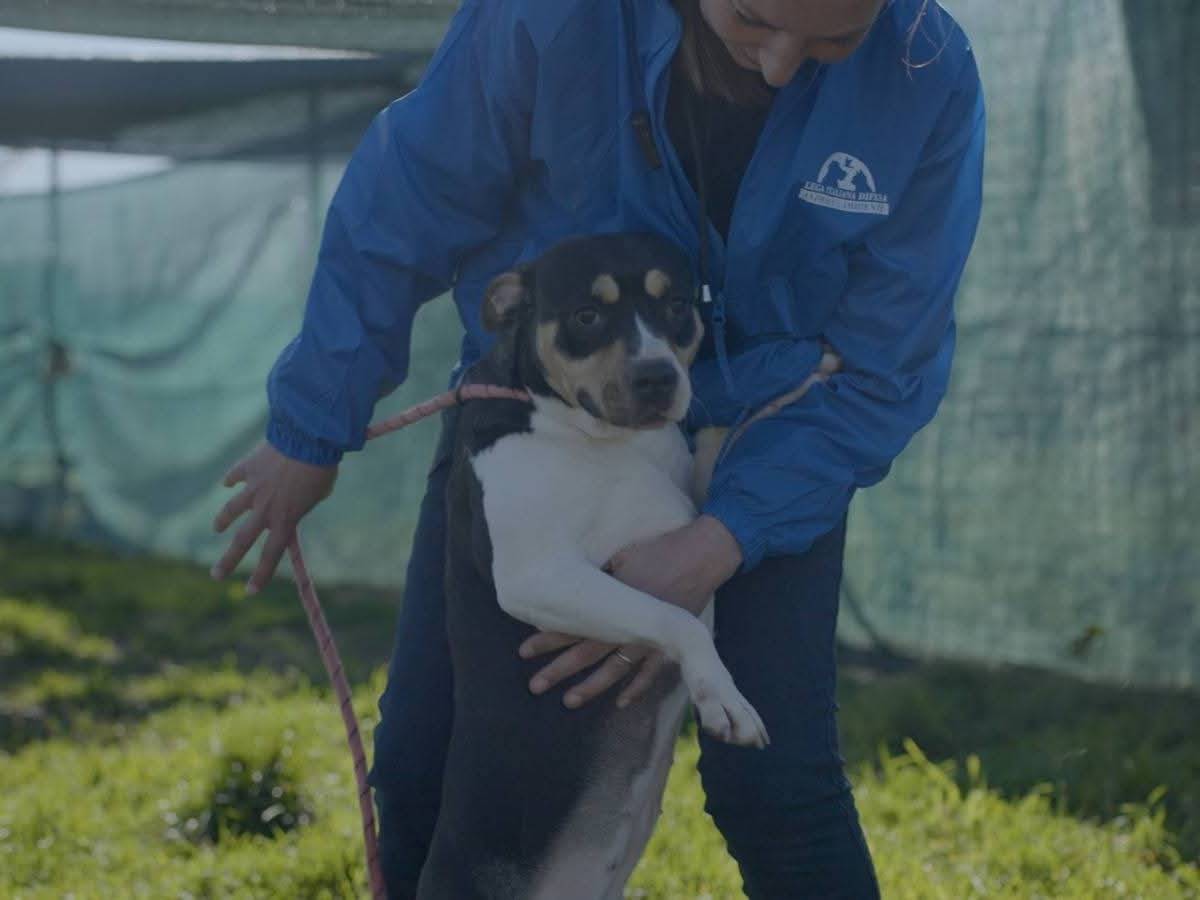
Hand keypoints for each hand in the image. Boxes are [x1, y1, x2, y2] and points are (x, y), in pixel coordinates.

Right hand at [210, 441, 337, 593]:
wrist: (308, 439)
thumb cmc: (322, 468)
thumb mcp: (320, 493)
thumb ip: (305, 502)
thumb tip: (299, 499)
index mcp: (286, 519)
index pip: (271, 555)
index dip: (260, 575)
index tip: (250, 592)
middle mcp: (265, 508)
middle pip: (242, 541)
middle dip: (228, 561)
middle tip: (216, 575)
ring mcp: (253, 488)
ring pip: (231, 509)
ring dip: (222, 520)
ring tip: (216, 528)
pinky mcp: (249, 467)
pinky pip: (236, 475)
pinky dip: (232, 479)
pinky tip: (227, 483)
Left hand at [518, 515, 741, 708]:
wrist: (702, 556)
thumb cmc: (659, 550)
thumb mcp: (621, 557)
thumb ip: (598, 574)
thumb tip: (569, 583)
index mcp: (612, 601)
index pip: (572, 625)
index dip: (547, 639)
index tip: (524, 651)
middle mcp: (628, 624)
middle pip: (587, 652)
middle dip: (559, 669)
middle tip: (535, 685)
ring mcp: (650, 637)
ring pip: (615, 669)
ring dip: (591, 686)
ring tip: (569, 700)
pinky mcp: (670, 643)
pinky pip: (651, 673)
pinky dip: (636, 688)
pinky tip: (620, 702)